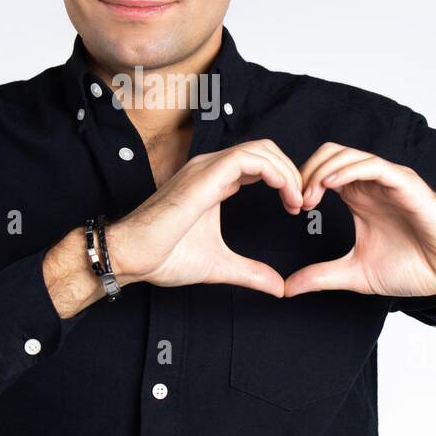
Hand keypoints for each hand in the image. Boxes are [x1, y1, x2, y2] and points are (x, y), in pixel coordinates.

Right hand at [106, 139, 303, 297]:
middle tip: (302, 202)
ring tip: (297, 200)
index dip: (283, 179)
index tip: (295, 207)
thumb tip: (278, 287)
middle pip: (264, 149)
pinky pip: (248, 159)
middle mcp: (210, 169)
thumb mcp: (219, 265)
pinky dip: (275, 172)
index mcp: (214, 182)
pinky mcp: (204, 176)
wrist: (132, 257)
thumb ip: (250, 272)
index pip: (258, 163)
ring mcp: (206, 169)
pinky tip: (285, 195)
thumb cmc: (163, 257)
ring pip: (260, 149)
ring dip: (287, 171)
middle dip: (291, 171)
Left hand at [285, 142, 435, 315]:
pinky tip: (330, 185)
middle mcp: (372, 184)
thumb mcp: (356, 274)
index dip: (301, 183)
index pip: (322, 170)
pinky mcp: (406, 183)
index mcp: (359, 197)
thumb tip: (287, 288)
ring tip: (309, 196)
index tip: (291, 209)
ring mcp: (389, 180)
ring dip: (322, 170)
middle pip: (329, 154)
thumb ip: (321, 276)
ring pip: (347, 154)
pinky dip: (348, 170)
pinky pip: (373, 165)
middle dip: (306, 171)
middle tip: (296, 201)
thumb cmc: (414, 268)